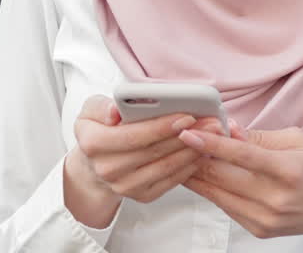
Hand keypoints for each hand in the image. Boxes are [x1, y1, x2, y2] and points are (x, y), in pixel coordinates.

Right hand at [63, 95, 222, 226]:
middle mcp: (107, 169)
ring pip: (166, 167)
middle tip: (209, 122)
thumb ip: (102, 106)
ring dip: (192, 150)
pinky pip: (171, 181)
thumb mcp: (92, 110)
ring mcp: (124, 186)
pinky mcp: (141, 196)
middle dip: (186, 135)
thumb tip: (115, 111)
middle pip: (154, 151)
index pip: (133, 136)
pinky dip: (188, 166)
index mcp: (93, 144)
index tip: (186, 115)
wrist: (95, 163)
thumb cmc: (99, 130)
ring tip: (210, 134)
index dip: (161, 126)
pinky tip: (200, 151)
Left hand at [179, 125, 302, 250]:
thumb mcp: (299, 141)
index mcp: (289, 171)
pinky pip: (225, 205)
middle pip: (221, 176)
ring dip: (197, 173)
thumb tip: (229, 130)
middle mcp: (276, 198)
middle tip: (181, 139)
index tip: (189, 133)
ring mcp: (266, 218)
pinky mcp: (258, 229)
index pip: (242, 155)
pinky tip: (207, 174)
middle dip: (196, 156)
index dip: (211, 144)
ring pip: (216, 193)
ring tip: (186, 155)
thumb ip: (259, 137)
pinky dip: (212, 189)